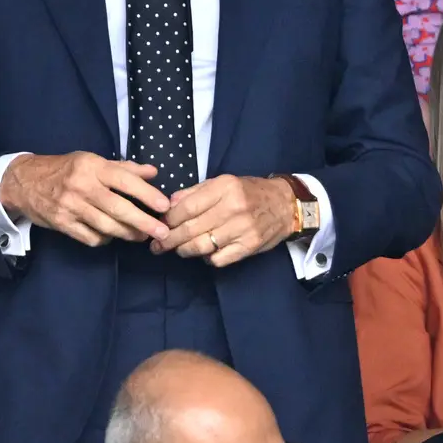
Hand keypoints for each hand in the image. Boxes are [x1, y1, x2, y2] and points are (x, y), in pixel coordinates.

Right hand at [0, 152, 171, 247]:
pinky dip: (105, 239)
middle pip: (118, 208)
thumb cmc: (65, 168)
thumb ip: (123, 168)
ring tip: (142, 236)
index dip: (147, 194)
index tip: (164, 206)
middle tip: (163, 232)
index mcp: (92, 167)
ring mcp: (71, 207)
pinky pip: (90, 237)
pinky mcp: (62, 224)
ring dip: (128, 234)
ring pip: (106, 226)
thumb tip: (153, 172)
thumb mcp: (92, 160)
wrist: (25, 182)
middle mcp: (82, 186)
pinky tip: (111, 235)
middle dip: (144, 222)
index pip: (125, 180)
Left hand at [151, 175, 295, 266]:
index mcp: (224, 187)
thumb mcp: (223, 183)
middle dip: (170, 239)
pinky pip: (219, 259)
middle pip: (192, 228)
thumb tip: (169, 204)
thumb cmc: (249, 191)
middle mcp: (233, 207)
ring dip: (184, 250)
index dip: (169, 219)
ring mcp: (242, 229)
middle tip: (157, 246)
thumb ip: (195, 192)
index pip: (187, 207)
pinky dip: (207, 259)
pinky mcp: (249, 246)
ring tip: (177, 250)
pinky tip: (203, 254)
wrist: (285, 204)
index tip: (159, 224)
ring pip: (202, 246)